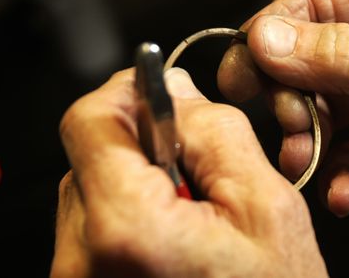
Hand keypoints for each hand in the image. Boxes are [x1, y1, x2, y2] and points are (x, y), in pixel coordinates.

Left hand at [50, 69, 327, 276]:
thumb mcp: (266, 204)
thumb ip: (216, 130)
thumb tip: (173, 88)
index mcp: (128, 230)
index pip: (89, 121)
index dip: (127, 92)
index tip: (159, 93)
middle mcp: (82, 261)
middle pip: (91, 154)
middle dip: (144, 142)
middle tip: (198, 169)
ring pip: (92, 189)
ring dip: (139, 181)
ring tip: (192, 216)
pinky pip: (93, 227)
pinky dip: (131, 215)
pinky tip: (175, 239)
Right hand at [217, 0, 348, 234]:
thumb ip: (348, 55)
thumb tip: (270, 40)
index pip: (311, 4)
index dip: (273, 35)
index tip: (251, 72)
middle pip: (305, 61)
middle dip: (289, 94)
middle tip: (287, 122)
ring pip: (321, 112)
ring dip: (307, 138)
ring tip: (308, 158)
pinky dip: (340, 177)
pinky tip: (344, 192)